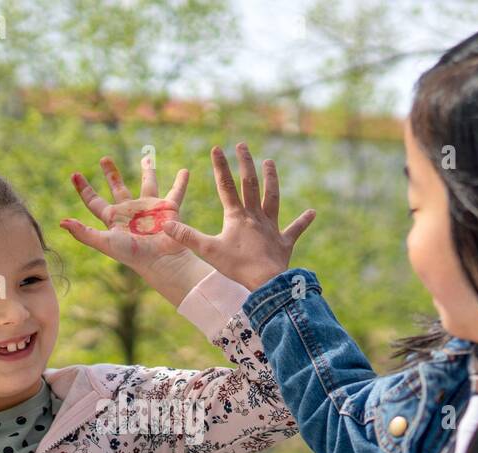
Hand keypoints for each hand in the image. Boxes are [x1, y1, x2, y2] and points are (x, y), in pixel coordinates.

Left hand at [60, 155, 211, 306]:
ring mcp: (150, 208)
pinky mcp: (168, 208)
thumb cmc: (132, 254)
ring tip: (148, 157)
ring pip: (148, 184)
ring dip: (148, 171)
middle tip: (104, 158)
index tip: (74, 174)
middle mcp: (130, 211)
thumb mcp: (105, 242)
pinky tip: (185, 171)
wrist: (161, 260)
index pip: (94, 201)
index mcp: (114, 218)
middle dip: (111, 174)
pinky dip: (180, 182)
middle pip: (118, 188)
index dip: (84, 188)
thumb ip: (84, 234)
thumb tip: (62, 223)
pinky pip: (176, 192)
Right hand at [161, 142, 314, 291]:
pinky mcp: (284, 242)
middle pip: (251, 185)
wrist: (266, 281)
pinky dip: (303, 221)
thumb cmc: (237, 266)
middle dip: (246, 163)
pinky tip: (312, 212)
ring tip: (270, 162)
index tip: (217, 147)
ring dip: (271, 179)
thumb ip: (187, 236)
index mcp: (237, 217)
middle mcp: (255, 217)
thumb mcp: (208, 250)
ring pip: (272, 198)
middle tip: (243, 145)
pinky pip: (295, 230)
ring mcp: (271, 228)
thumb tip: (165, 225)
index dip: (221, 167)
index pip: (226, 187)